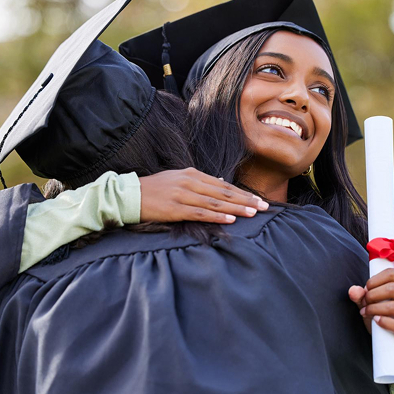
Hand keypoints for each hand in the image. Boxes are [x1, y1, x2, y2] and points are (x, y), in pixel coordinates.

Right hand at [138, 168, 268, 223]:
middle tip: (264, 207)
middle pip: (224, 192)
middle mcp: (190, 182)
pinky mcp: (175, 208)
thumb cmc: (154, 189)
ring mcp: (183, 195)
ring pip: (216, 202)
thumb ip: (199, 181)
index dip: (243, 193)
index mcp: (192, 174)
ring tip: (253, 213)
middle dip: (246, 200)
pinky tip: (231, 219)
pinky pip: (200, 213)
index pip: (224, 185)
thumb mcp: (178, 179)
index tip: (258, 200)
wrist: (129, 195)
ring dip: (236, 208)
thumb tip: (220, 182)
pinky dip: (217, 216)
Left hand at [348, 268, 393, 363]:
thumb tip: (353, 290)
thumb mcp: (373, 303)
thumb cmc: (385, 318)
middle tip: (363, 303)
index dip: (374, 280)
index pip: (393, 274)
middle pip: (392, 288)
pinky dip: (383, 322)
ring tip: (365, 312)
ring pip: (393, 306)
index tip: (365, 290)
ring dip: (374, 309)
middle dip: (372, 295)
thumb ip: (362, 295)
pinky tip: (375, 321)